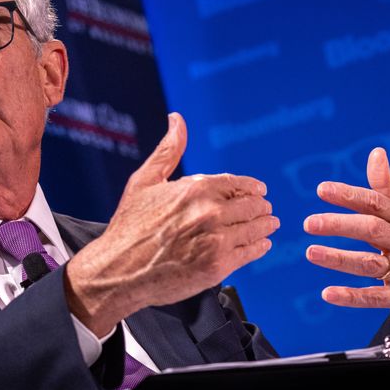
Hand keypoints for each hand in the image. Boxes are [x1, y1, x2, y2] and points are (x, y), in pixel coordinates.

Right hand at [65, 113, 278, 335]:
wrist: (119, 270)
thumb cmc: (129, 226)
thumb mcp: (145, 181)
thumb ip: (168, 150)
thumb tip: (177, 119)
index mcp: (195, 189)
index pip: (237, 183)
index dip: (252, 187)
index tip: (260, 190)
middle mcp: (209, 213)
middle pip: (251, 205)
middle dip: (261, 207)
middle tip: (266, 209)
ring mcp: (216, 241)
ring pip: (255, 228)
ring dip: (265, 225)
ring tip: (270, 225)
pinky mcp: (218, 266)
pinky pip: (250, 253)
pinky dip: (260, 247)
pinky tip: (263, 244)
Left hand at [303, 147, 389, 343]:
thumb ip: (386, 188)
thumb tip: (376, 152)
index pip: (375, 203)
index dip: (349, 196)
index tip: (321, 190)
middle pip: (372, 230)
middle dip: (340, 224)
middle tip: (308, 222)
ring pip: (370, 263)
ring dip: (338, 258)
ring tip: (310, 252)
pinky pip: (374, 297)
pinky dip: (351, 296)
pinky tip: (327, 293)